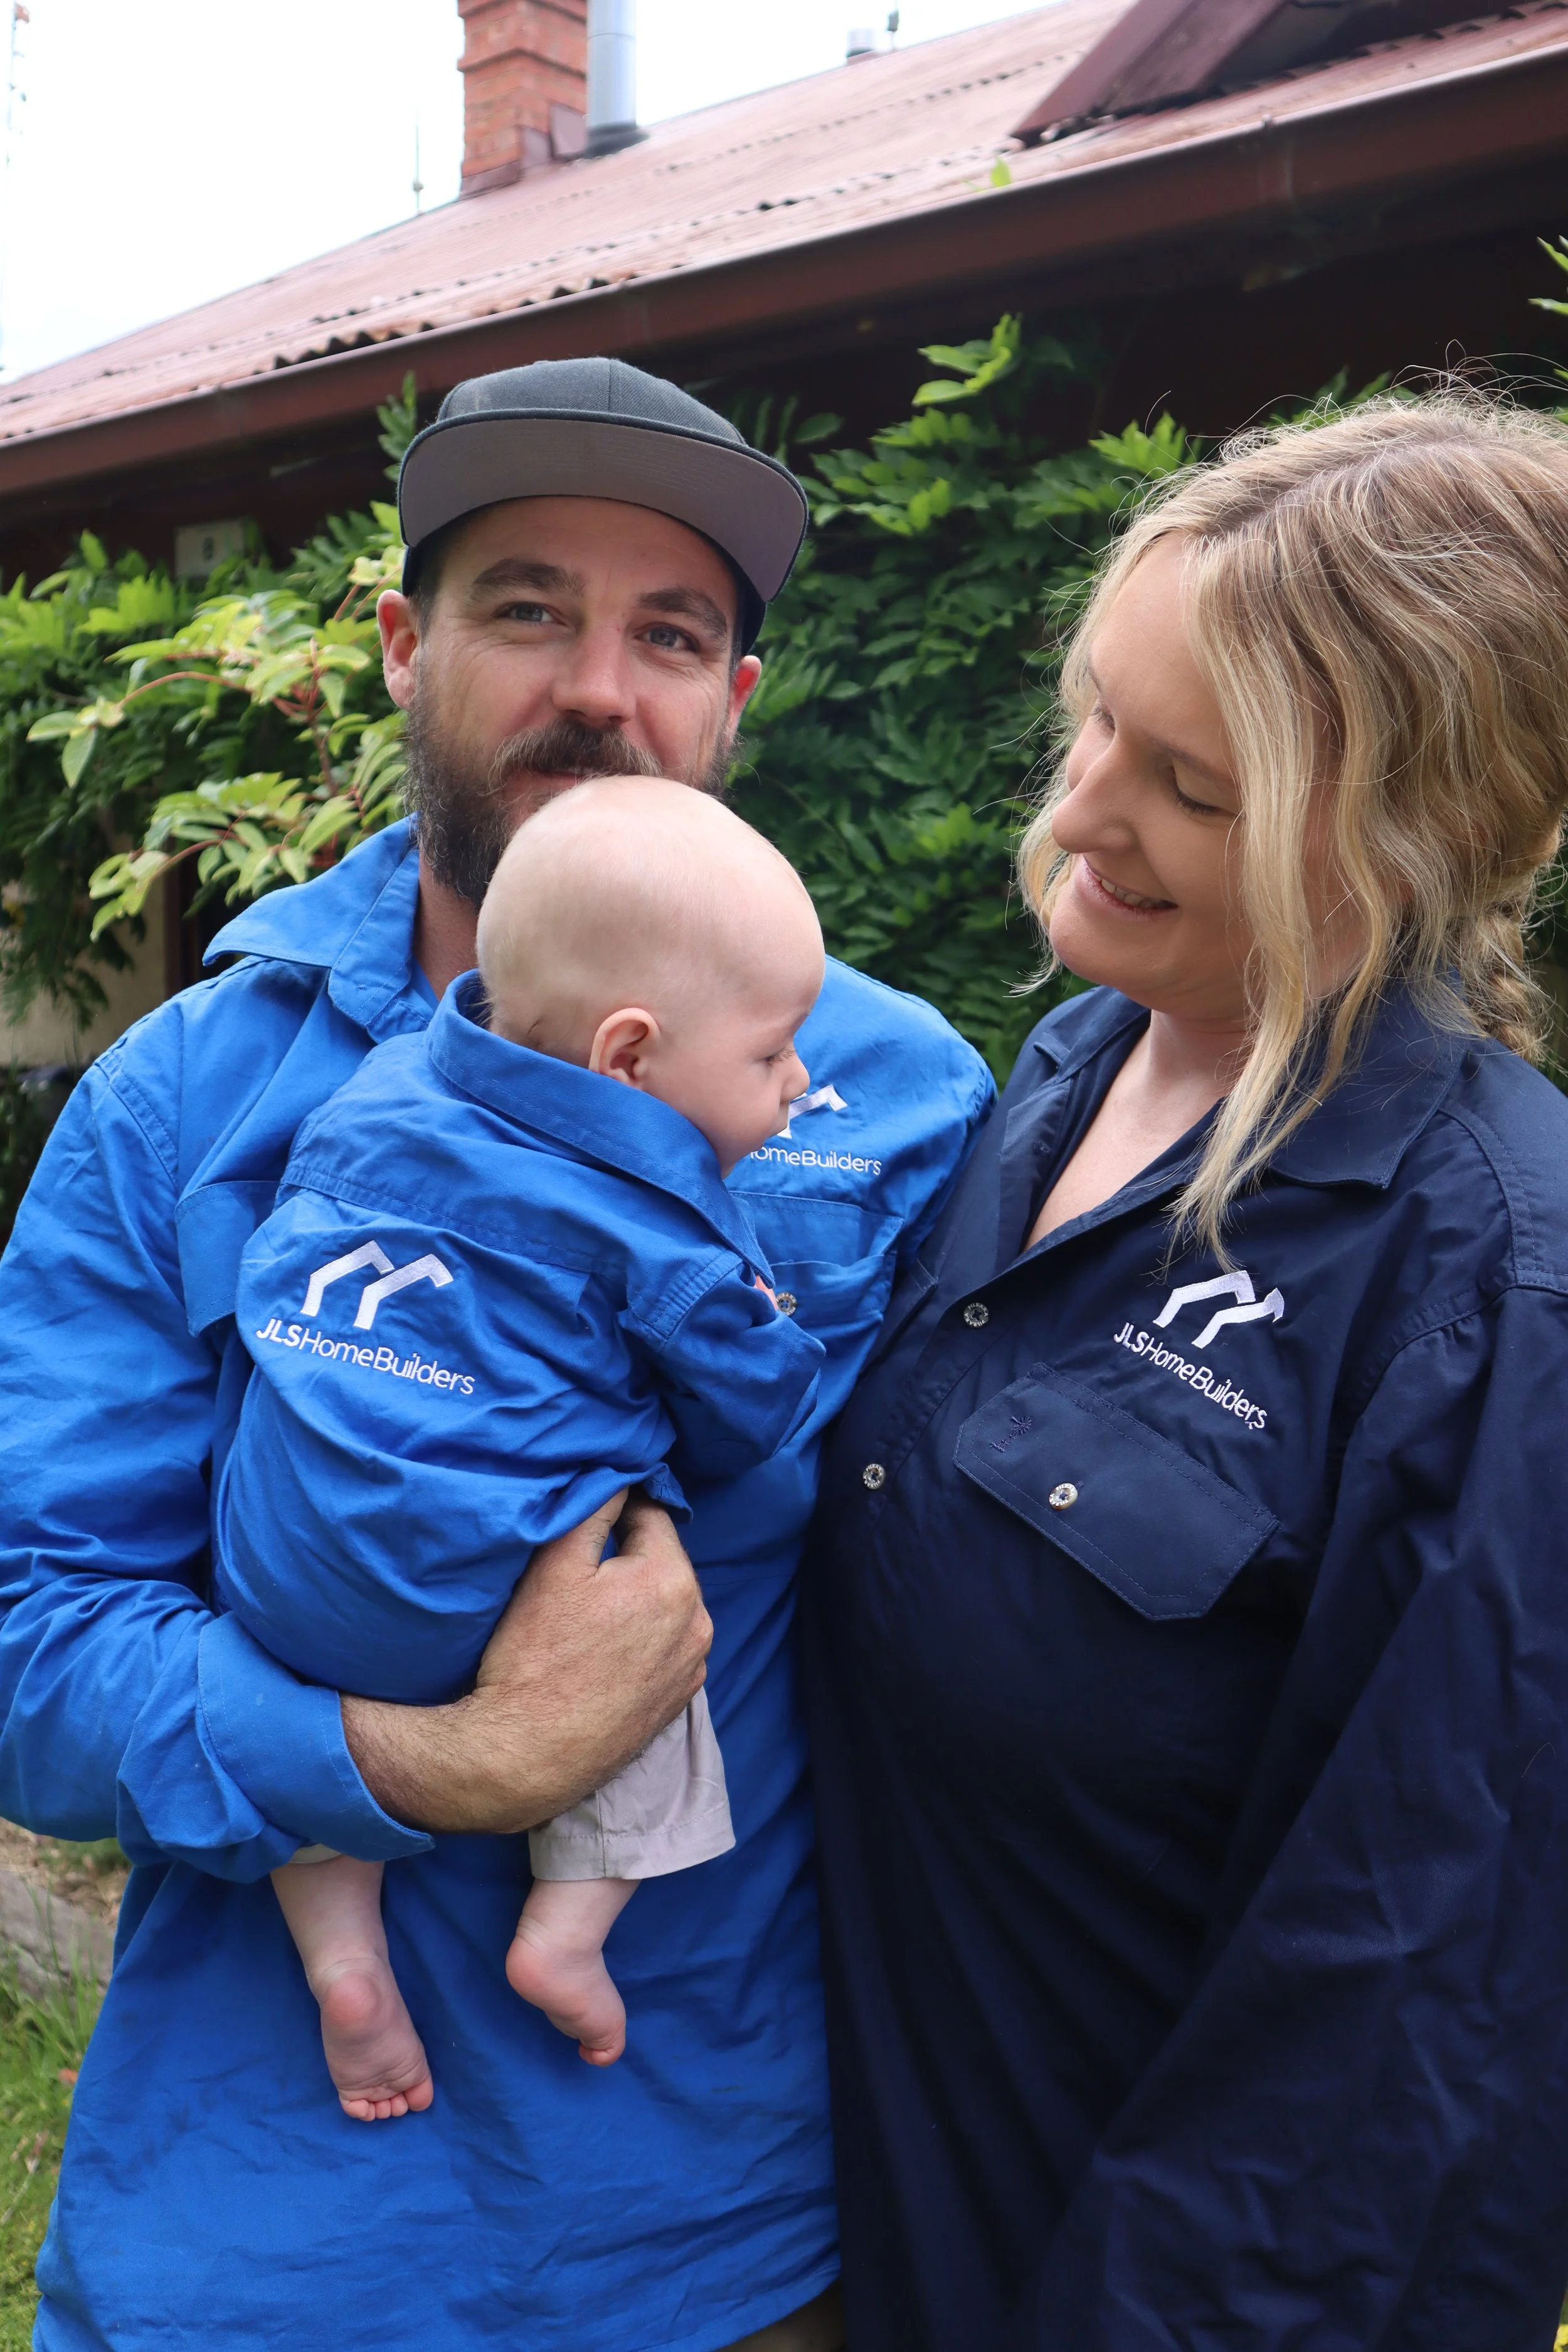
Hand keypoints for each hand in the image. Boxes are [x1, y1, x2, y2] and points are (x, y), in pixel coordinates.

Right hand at [341, 1490, 711, 1836]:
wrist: (525, 1755)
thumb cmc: (534, 1656)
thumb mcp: (555, 1564)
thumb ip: (595, 1507)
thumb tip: (623, 1473)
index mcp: (673, 1581)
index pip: (651, 1515)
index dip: (615, 1512)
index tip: (582, 1523)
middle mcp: (698, 1623)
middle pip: (660, 1562)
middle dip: (625, 1558)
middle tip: (576, 1575)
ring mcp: (692, 1667)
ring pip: (663, 1605)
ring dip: (634, 1599)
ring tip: (585, 1617)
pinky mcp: (678, 1701)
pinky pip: (664, 1647)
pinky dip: (640, 1640)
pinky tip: (600, 1652)